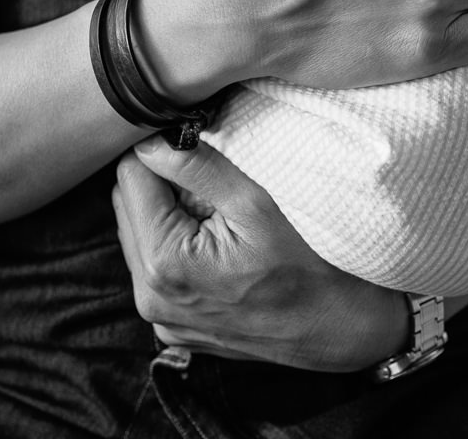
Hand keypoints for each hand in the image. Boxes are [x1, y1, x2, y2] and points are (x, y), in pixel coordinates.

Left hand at [112, 136, 405, 370]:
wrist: (340, 326)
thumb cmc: (308, 262)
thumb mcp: (254, 201)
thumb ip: (194, 166)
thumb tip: (150, 139)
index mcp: (164, 264)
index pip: (130, 177)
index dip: (159, 151)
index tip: (192, 145)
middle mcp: (151, 298)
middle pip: (127, 206)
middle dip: (160, 183)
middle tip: (212, 182)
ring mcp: (160, 318)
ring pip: (137, 236)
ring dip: (166, 215)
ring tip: (217, 217)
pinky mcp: (173, 327)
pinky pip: (154, 270)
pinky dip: (176, 247)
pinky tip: (216, 247)